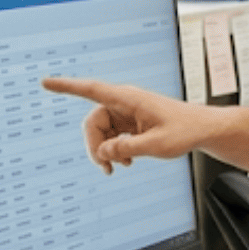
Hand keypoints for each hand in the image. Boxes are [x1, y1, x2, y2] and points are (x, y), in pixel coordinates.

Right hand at [41, 76, 215, 172]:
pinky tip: (127, 161)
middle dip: (95, 145)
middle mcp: (125, 103)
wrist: (203, 129)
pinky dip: (115, 150)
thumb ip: (127, 148)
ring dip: (106, 151)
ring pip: (101, 131)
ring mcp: (127, 112)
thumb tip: (103, 151)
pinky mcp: (131, 122)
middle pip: (93, 121)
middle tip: (106, 167)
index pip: (91, 90)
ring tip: (121, 166)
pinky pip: (112, 136)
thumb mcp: (157, 145)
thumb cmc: (186, 130)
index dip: (67, 87)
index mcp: (129, 99)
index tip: (45, 82)